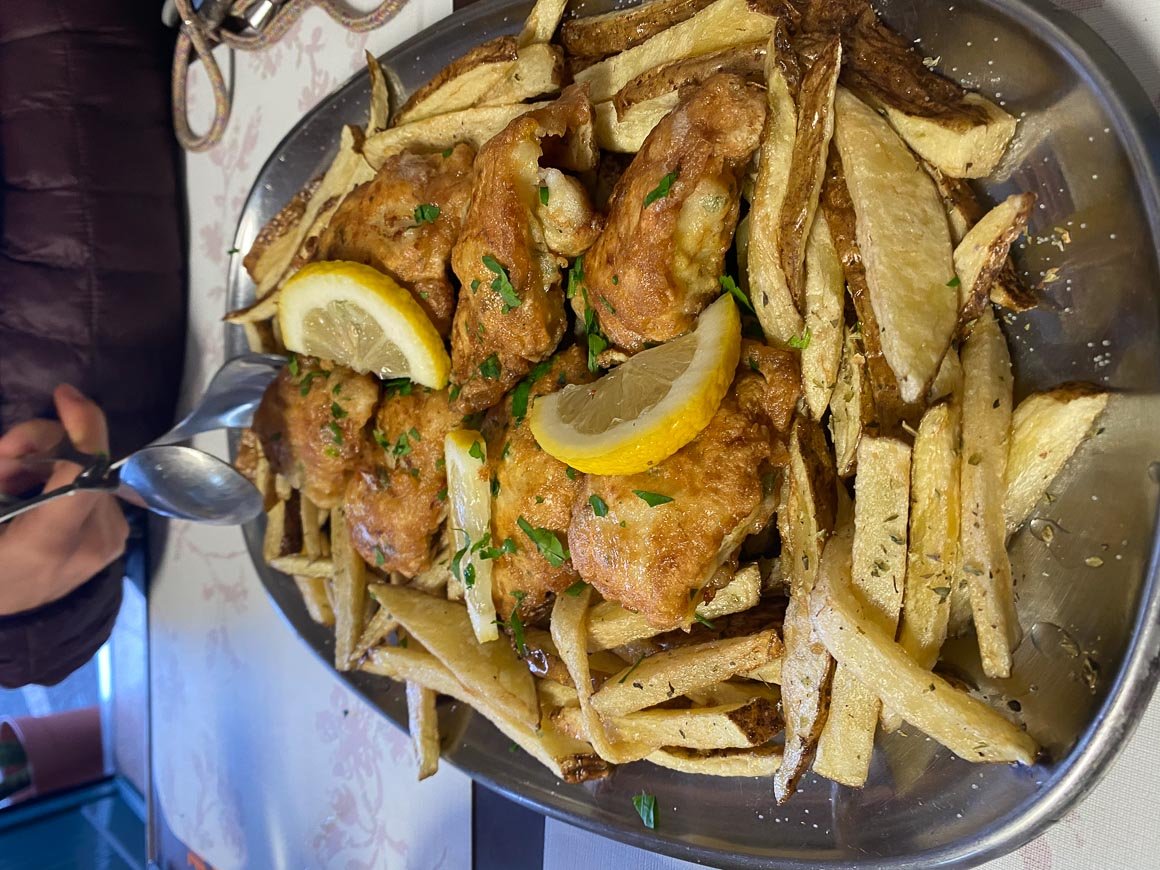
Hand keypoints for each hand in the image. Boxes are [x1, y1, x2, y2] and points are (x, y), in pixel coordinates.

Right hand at [0, 386, 128, 615]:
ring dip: (49, 464)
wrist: (9, 618)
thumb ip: (3, 471)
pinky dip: (65, 480)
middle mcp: (95, 538)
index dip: (81, 425)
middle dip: (41, 446)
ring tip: (15, 486)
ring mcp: (112, 539)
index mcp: (52, 539)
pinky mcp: (116, 536)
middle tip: (3, 462)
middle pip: (82, 462)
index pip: (85, 468)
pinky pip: (93, 489)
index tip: (64, 395)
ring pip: (88, 472)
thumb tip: (22, 446)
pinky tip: (40, 497)